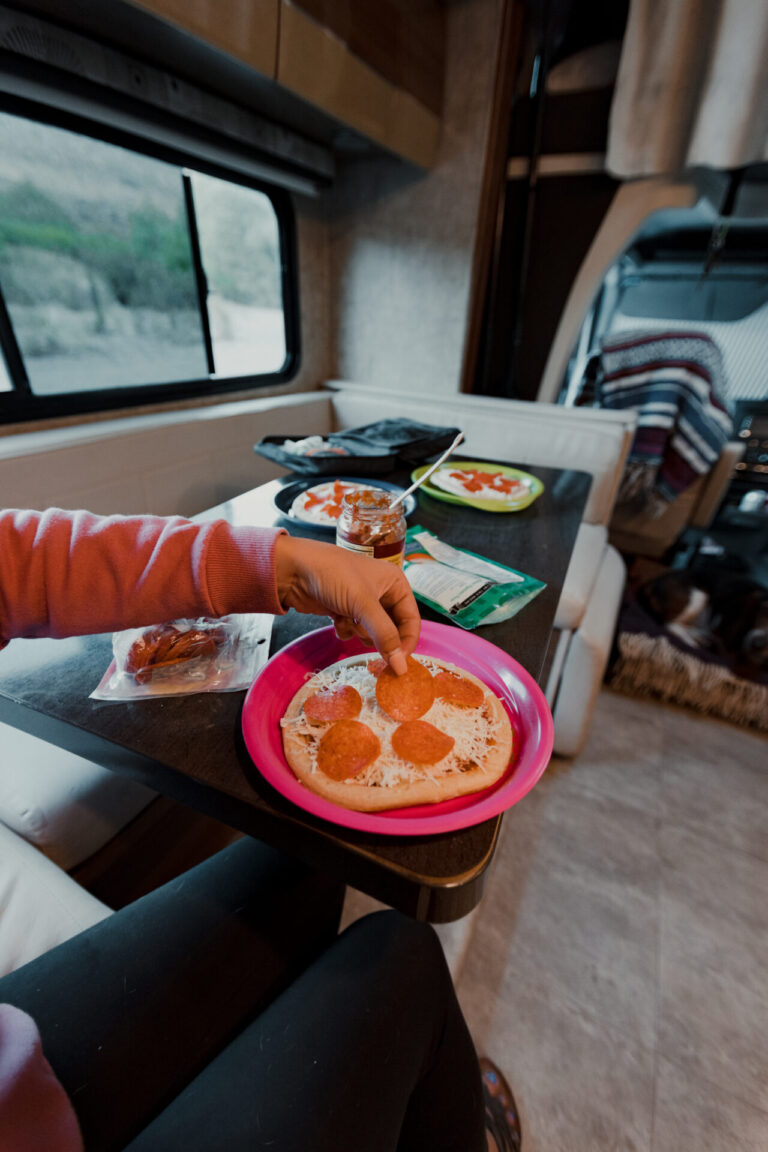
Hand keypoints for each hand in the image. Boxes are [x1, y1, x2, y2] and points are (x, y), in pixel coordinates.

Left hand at [274, 535, 419, 674]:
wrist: (294, 570)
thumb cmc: (334, 576)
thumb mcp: (364, 604)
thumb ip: (385, 636)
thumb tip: (401, 666)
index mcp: (395, 583)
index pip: (411, 620)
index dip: (406, 642)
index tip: (398, 664)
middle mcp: (382, 592)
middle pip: (392, 629)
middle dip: (378, 636)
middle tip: (365, 637)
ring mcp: (362, 602)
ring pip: (372, 632)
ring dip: (359, 632)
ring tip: (348, 620)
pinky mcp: (344, 610)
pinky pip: (354, 631)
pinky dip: (346, 629)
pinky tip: (336, 619)